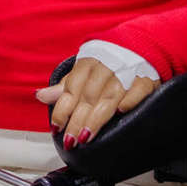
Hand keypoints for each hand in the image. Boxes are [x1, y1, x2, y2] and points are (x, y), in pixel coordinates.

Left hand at [35, 57, 156, 149]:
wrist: (142, 45)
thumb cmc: (109, 62)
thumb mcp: (84, 71)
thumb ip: (65, 86)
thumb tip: (40, 96)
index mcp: (88, 63)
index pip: (71, 88)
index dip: (62, 109)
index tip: (56, 127)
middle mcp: (106, 67)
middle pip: (89, 96)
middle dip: (78, 119)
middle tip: (71, 140)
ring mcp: (127, 72)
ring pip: (109, 96)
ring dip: (97, 117)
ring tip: (87, 136)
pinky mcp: (146, 79)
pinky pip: (138, 90)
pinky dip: (130, 100)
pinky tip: (121, 112)